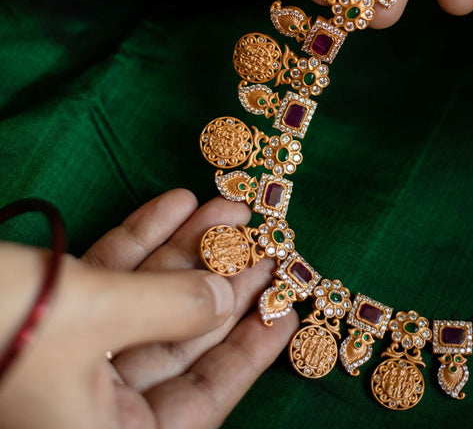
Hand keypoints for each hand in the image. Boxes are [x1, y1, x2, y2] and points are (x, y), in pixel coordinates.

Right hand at [0, 189, 296, 428]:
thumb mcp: (94, 313)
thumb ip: (170, 306)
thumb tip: (229, 298)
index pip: (200, 401)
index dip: (248, 352)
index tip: (287, 306)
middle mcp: (88, 408)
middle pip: (177, 340)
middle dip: (219, 282)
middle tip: (263, 241)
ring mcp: (67, 359)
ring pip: (144, 302)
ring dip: (184, 250)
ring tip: (227, 207)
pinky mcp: (49, 315)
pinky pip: (107, 280)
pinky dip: (138, 241)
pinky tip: (173, 201)